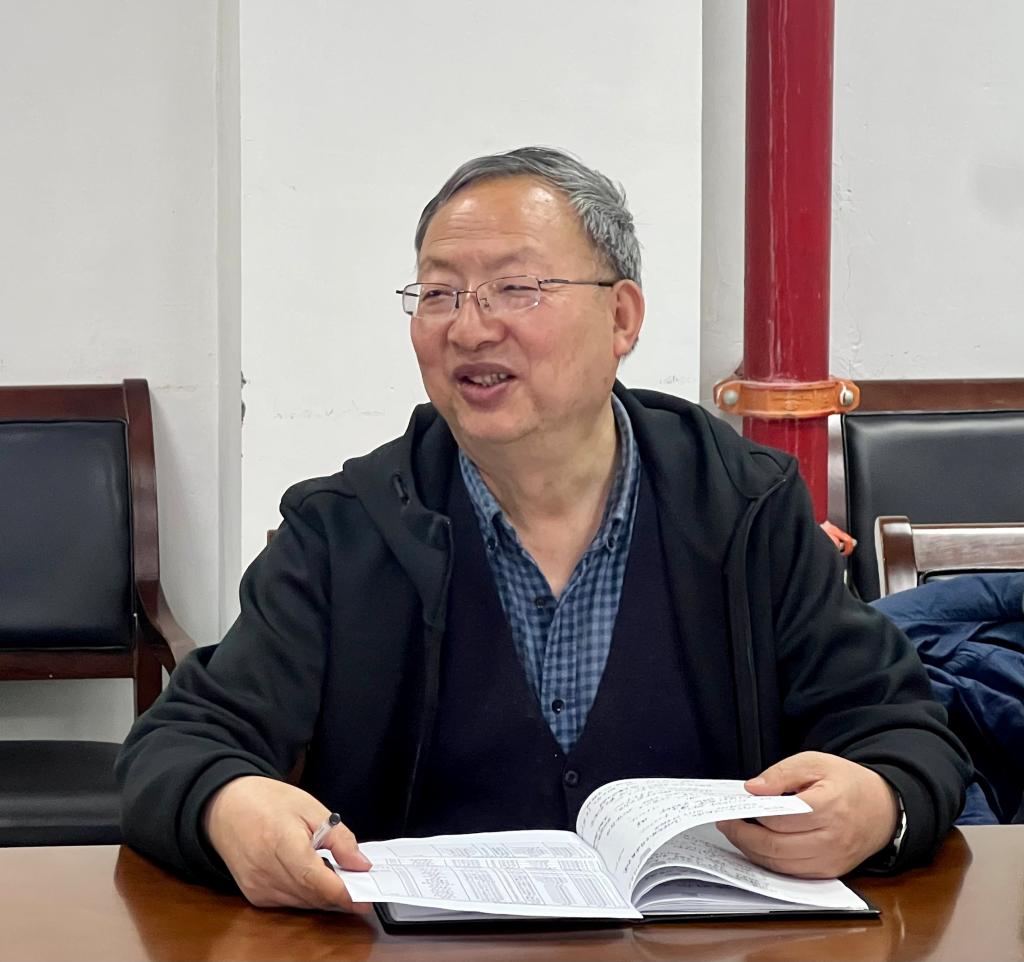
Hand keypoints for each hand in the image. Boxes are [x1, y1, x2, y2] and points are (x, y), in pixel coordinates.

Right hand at [202, 775, 372, 909]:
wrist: (226, 807)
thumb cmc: (268, 801)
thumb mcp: (311, 807)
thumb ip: (339, 838)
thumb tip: (361, 864)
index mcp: (281, 843)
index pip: (316, 881)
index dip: (344, 893)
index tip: (365, 897)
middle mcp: (266, 871)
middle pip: (312, 896)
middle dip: (339, 895)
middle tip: (360, 884)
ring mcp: (257, 887)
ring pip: (302, 903)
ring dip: (324, 895)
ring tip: (339, 876)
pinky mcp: (254, 895)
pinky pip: (289, 902)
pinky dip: (306, 895)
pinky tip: (314, 878)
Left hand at [716, 751, 897, 877]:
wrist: (883, 808)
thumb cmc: (846, 782)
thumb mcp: (814, 762)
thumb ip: (781, 773)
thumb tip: (753, 789)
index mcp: (829, 806)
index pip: (781, 818)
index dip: (752, 814)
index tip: (732, 808)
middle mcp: (832, 839)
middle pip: (777, 847)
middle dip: (744, 838)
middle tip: (726, 824)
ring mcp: (832, 860)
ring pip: (782, 865)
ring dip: (754, 852)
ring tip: (737, 834)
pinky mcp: (831, 872)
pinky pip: (793, 874)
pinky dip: (771, 863)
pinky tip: (757, 847)